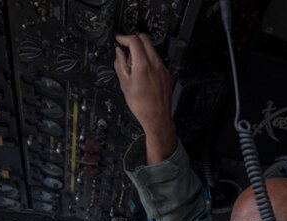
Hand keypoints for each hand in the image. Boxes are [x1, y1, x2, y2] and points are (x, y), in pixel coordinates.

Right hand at [114, 34, 176, 162]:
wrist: (157, 117)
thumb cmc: (141, 105)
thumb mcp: (124, 84)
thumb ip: (120, 64)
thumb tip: (119, 52)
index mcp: (143, 65)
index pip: (134, 40)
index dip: (124, 37)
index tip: (119, 39)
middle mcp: (156, 64)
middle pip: (145, 39)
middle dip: (133, 40)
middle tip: (126, 50)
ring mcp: (163, 69)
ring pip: (151, 49)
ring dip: (141, 51)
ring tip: (133, 67)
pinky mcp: (167, 74)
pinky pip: (156, 60)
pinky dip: (148, 60)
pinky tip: (143, 73)